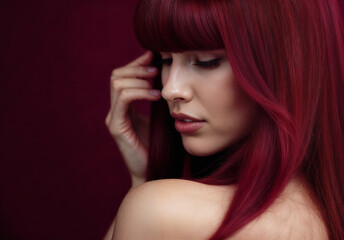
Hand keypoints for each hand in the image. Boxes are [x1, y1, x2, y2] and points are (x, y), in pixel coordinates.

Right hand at [105, 51, 160, 186]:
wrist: (155, 172)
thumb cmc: (161, 147)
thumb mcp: (161, 117)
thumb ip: (159, 100)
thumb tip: (168, 78)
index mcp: (125, 107)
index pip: (123, 76)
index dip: (137, 64)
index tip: (155, 56)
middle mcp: (116, 111)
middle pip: (117, 76)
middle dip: (137, 68)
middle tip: (156, 69)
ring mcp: (114, 118)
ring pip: (118, 84)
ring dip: (139, 79)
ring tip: (157, 84)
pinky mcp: (117, 127)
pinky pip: (123, 100)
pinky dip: (139, 92)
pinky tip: (155, 95)